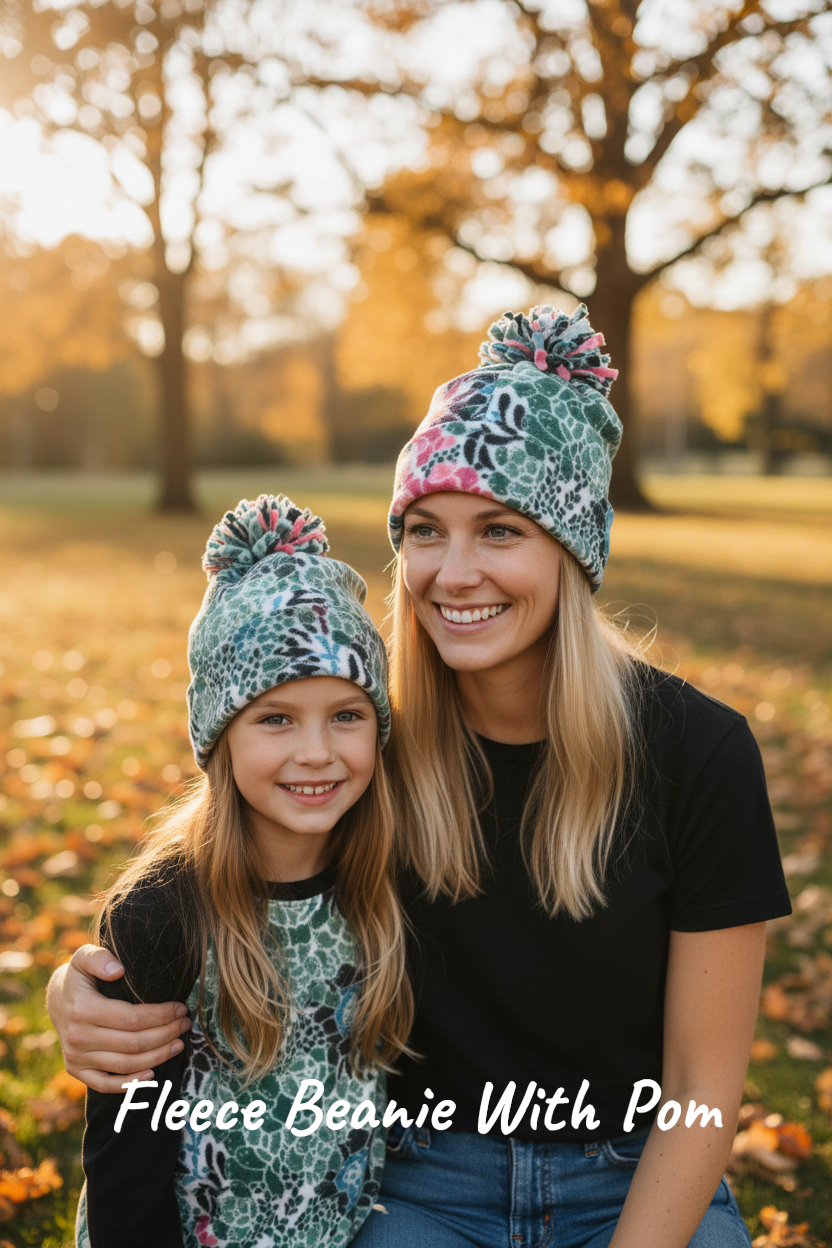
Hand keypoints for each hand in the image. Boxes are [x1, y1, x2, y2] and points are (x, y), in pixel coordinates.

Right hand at [46, 944, 191, 1093]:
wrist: (57, 999)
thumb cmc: (80, 976)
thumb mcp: (85, 957)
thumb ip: (100, 958)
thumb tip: (118, 970)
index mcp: (83, 1009)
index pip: (132, 1019)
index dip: (161, 1015)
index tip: (180, 1008)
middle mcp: (78, 1037)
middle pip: (133, 1043)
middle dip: (166, 1034)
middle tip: (186, 1024)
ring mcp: (76, 1057)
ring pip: (125, 1064)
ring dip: (157, 1056)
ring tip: (179, 1044)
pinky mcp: (76, 1070)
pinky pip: (105, 1084)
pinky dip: (130, 1083)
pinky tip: (152, 1073)